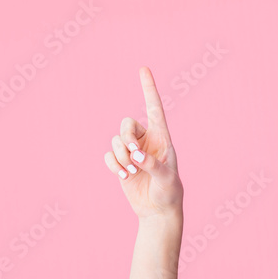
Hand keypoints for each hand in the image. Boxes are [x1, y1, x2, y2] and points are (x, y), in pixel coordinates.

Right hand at [103, 66, 183, 219]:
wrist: (157, 210)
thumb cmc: (169, 193)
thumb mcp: (166, 179)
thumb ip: (153, 165)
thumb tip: (137, 154)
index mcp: (162, 138)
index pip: (154, 109)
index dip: (148, 89)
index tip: (143, 68)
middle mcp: (145, 140)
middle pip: (126, 124)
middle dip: (125, 137)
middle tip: (133, 156)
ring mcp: (131, 151)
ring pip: (115, 140)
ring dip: (120, 156)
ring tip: (132, 172)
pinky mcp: (121, 163)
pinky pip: (108, 155)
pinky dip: (113, 164)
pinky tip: (123, 176)